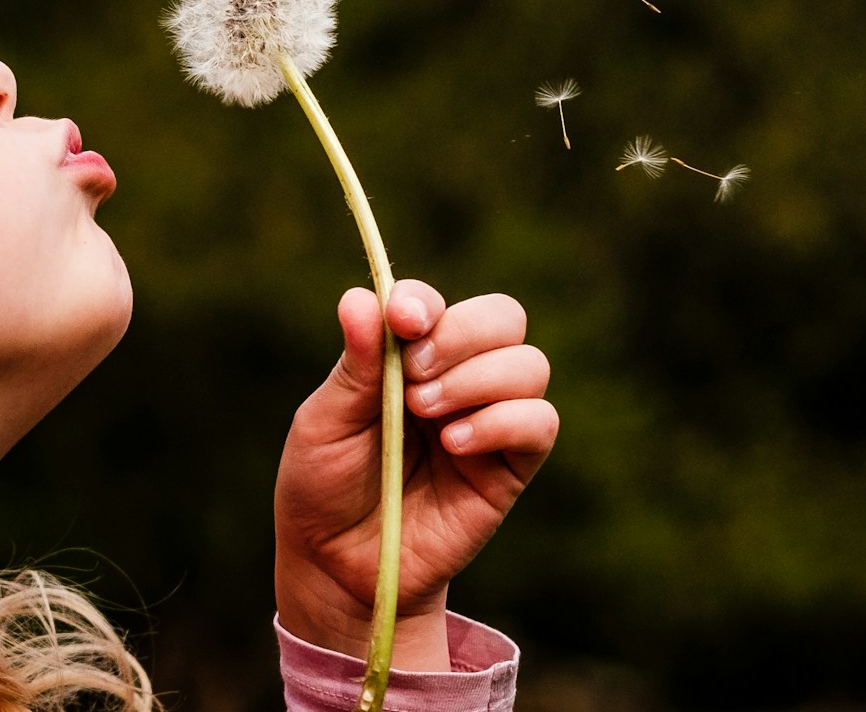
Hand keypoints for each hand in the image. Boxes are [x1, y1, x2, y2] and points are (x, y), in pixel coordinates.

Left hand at [274, 279, 557, 669]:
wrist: (338, 568)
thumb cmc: (325, 486)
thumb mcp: (324, 422)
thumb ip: (356, 363)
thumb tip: (360, 297)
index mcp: (410, 354)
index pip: (437, 304)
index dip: (424, 302)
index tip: (403, 321)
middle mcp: (459, 376)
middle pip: (503, 317)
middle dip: (462, 335)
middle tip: (414, 378)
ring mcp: (489, 418)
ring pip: (530, 364)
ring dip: (479, 379)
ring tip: (427, 414)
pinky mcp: (511, 466)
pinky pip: (541, 423)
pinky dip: (503, 421)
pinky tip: (456, 444)